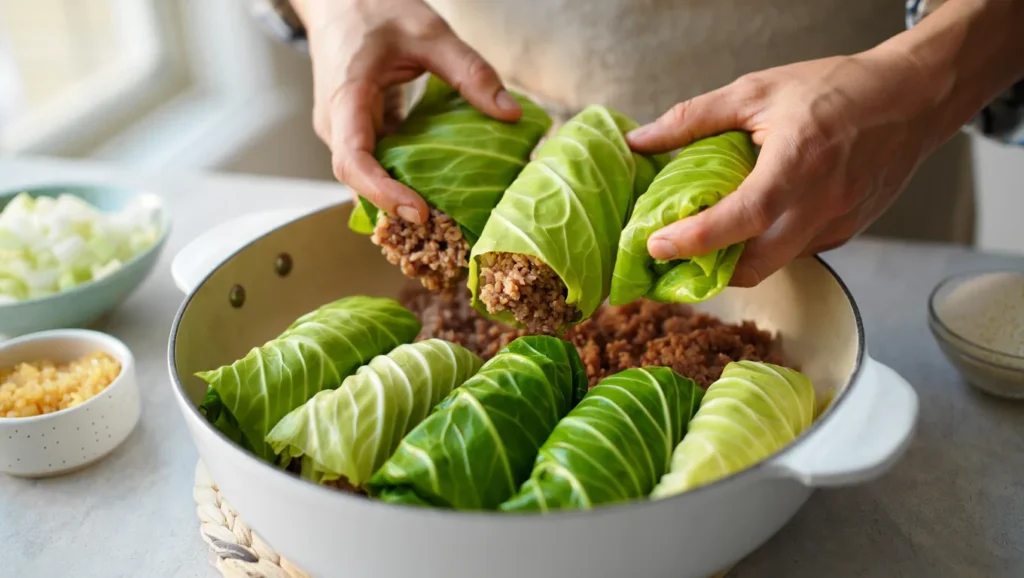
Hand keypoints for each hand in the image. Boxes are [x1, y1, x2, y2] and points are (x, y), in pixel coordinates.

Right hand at [298, 0, 521, 223]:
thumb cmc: (375, 8)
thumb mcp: (429, 32)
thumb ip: (469, 70)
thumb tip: (511, 114)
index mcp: (346, 99)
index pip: (353, 161)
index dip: (382, 193)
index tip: (419, 212)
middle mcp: (337, 124)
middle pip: (359, 181)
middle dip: (397, 210)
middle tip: (447, 232)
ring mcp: (344, 130)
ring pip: (366, 179)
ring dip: (400, 200)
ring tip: (447, 223)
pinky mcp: (357, 131)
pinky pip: (376, 165)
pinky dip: (402, 181)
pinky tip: (439, 193)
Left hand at [626, 47, 940, 286]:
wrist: (913, 97)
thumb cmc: (835, 88)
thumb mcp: (756, 91)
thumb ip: (693, 119)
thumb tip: (640, 140)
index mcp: (799, 163)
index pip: (744, 217)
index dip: (697, 238)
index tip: (657, 245)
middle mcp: (822, 203)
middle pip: (757, 265)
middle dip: (708, 272)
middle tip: (671, 258)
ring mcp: (839, 224)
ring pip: (775, 264)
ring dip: (735, 262)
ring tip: (701, 242)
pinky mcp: (848, 232)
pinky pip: (796, 252)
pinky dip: (766, 246)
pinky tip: (748, 225)